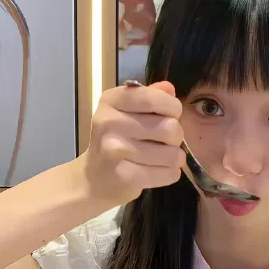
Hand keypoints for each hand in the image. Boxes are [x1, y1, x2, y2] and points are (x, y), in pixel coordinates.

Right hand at [81, 81, 185, 206]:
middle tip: (163, 142)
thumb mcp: (126, 112)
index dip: (173, 109)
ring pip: (173, 154)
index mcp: (111, 100)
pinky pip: (169, 173)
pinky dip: (169, 174)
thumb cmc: (115, 141)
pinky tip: (156, 171)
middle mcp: (110, 122)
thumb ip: (149, 98)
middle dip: (175, 137)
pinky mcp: (126, 176)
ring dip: (174, 158)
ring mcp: (116, 150)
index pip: (157, 99)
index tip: (168, 116)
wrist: (92, 180)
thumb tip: (169, 89)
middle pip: (170, 127)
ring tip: (161, 158)